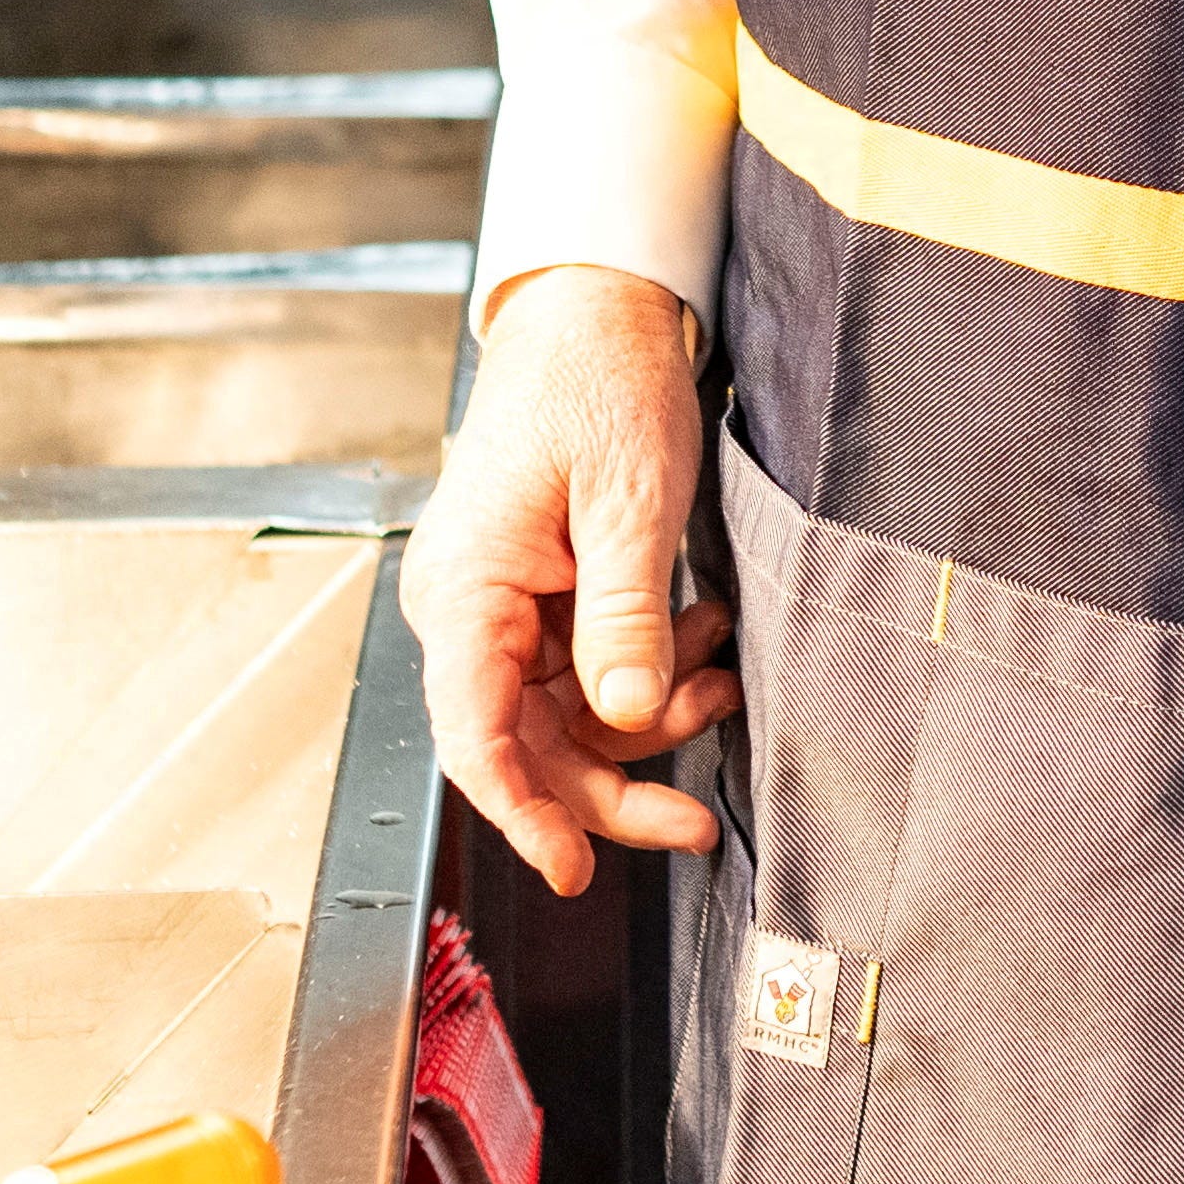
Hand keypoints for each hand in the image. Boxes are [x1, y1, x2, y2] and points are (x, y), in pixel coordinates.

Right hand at [407, 263, 729, 898]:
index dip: (522, 814)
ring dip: (648, 720)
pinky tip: (700, 638)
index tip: (572, 870)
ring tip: (719, 682)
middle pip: (526, 745)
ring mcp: (503, 607)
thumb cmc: (597, 382)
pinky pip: (589, 673)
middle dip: (612, 787)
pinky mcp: (542, 599)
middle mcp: (469, 609)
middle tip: (692, 824)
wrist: (597, 312)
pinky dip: (650, 673)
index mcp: (465, 589)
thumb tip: (625, 715)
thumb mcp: (627, 500)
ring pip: (566, 719)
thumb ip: (624, 614)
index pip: (474, 733)